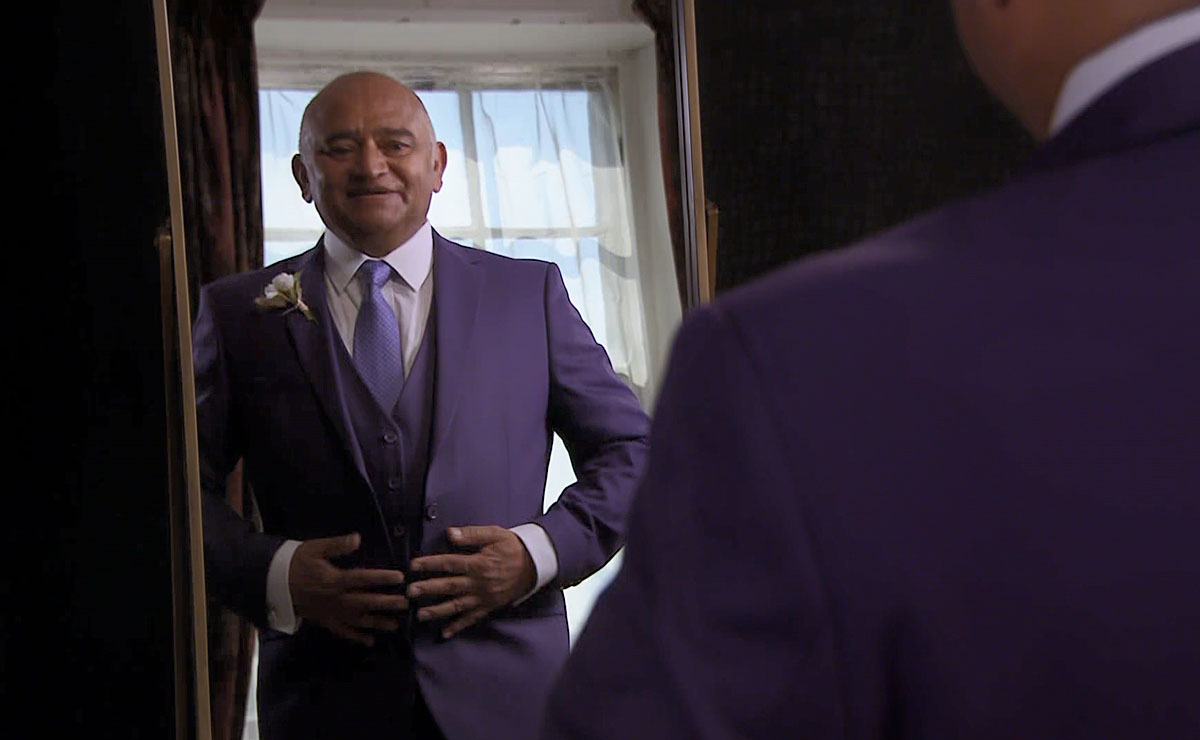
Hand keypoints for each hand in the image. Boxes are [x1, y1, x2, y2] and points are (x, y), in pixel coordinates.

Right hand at [289, 533, 408, 646]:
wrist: (275, 583)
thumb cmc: (298, 562)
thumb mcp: (316, 548)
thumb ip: (337, 545)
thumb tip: (358, 538)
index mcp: (335, 580)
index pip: (363, 579)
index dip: (382, 578)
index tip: (399, 577)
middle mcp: (336, 599)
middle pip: (365, 602)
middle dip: (387, 603)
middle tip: (406, 604)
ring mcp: (331, 613)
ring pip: (358, 620)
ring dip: (377, 623)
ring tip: (395, 625)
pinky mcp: (325, 621)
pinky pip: (343, 632)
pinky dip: (356, 637)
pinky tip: (370, 641)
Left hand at [408, 526, 537, 638]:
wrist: (535, 565)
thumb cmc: (512, 547)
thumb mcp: (495, 534)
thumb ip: (472, 534)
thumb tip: (450, 534)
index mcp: (479, 563)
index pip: (450, 563)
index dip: (430, 564)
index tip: (413, 566)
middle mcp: (479, 583)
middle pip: (450, 586)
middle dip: (428, 590)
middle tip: (409, 593)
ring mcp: (484, 597)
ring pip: (457, 606)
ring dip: (438, 611)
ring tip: (420, 615)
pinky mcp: (489, 606)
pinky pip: (472, 618)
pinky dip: (458, 626)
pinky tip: (445, 633)